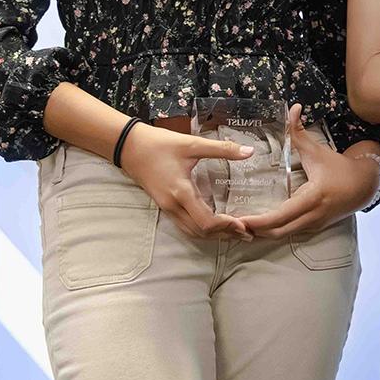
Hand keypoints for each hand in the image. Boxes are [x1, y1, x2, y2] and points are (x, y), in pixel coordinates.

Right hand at [117, 124, 253, 239]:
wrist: (128, 146)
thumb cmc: (159, 144)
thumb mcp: (192, 144)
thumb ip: (222, 149)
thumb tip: (250, 152)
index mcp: (181, 192)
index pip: (205, 221)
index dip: (226, 226)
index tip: (244, 224)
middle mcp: (173, 206)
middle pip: (201, 232)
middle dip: (224, 234)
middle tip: (246, 232)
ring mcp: (167, 208)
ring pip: (192, 232)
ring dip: (213, 235)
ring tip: (234, 232)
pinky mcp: (164, 206)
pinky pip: (184, 226)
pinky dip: (201, 230)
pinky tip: (214, 224)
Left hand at [240, 105, 379, 238]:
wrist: (364, 186)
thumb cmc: (340, 168)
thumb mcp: (317, 151)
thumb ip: (300, 132)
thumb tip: (293, 108)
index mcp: (312, 198)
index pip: (280, 217)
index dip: (257, 222)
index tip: (238, 219)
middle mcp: (312, 216)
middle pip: (277, 232)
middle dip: (253, 231)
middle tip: (232, 224)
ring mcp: (313, 225)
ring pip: (282, 236)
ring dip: (262, 234)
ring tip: (241, 225)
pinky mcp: (313, 228)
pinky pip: (289, 233)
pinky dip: (273, 231)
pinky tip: (259, 225)